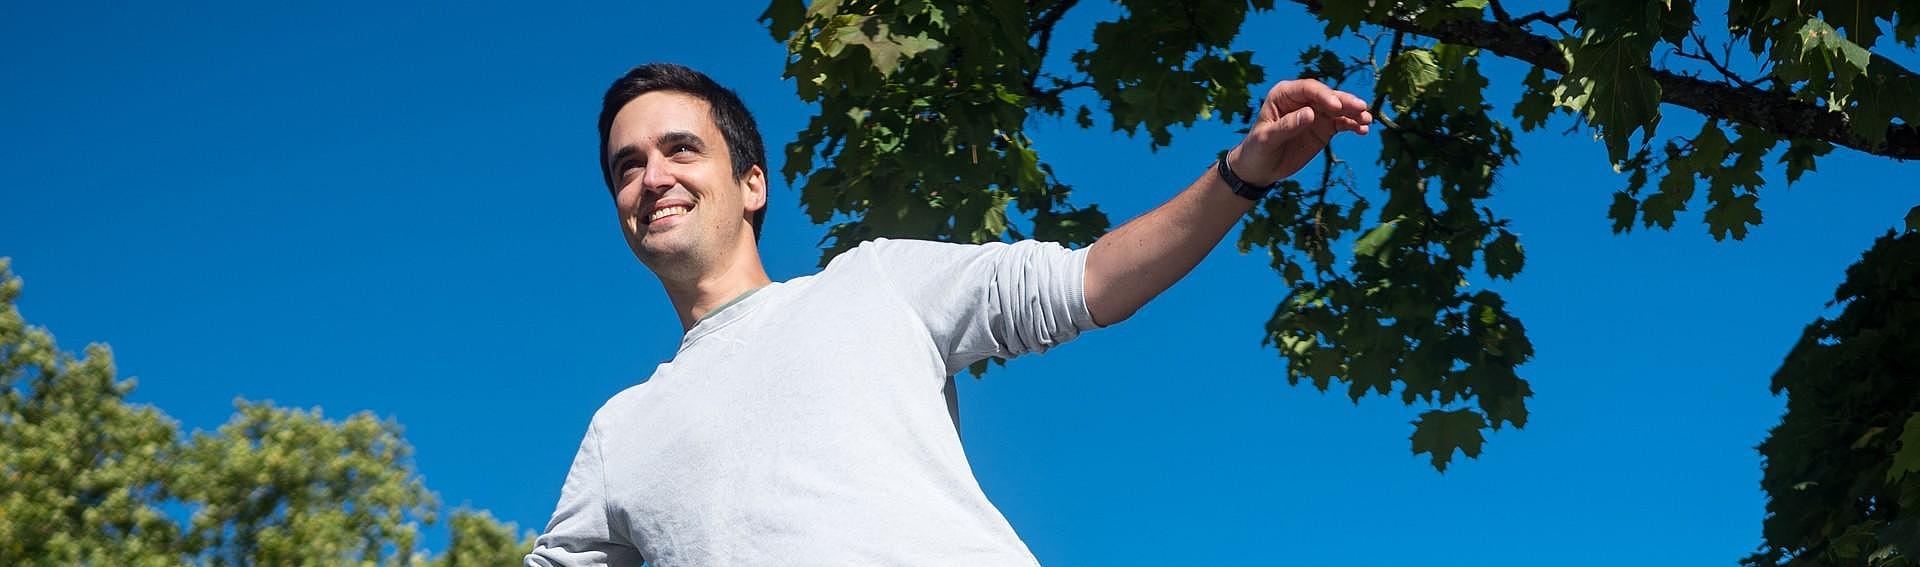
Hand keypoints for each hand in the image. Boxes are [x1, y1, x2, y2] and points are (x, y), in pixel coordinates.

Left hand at [1226, 79, 1372, 186]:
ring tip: (1367, 120)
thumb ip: (1288, 126)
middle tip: (1361, 108)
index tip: (1336, 106)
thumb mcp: (1268, 139)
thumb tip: (1310, 114)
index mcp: (1284, 94)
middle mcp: (1302, 99)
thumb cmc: (1258, 149)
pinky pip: (1342, 123)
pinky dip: (1353, 125)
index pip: (1307, 89)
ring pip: (1339, 109)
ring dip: (1354, 113)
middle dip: (1345, 102)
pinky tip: (1363, 130)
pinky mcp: (1324, 127)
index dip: (1324, 95)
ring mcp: (1316, 113)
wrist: (1260, 167)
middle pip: (1327, 96)